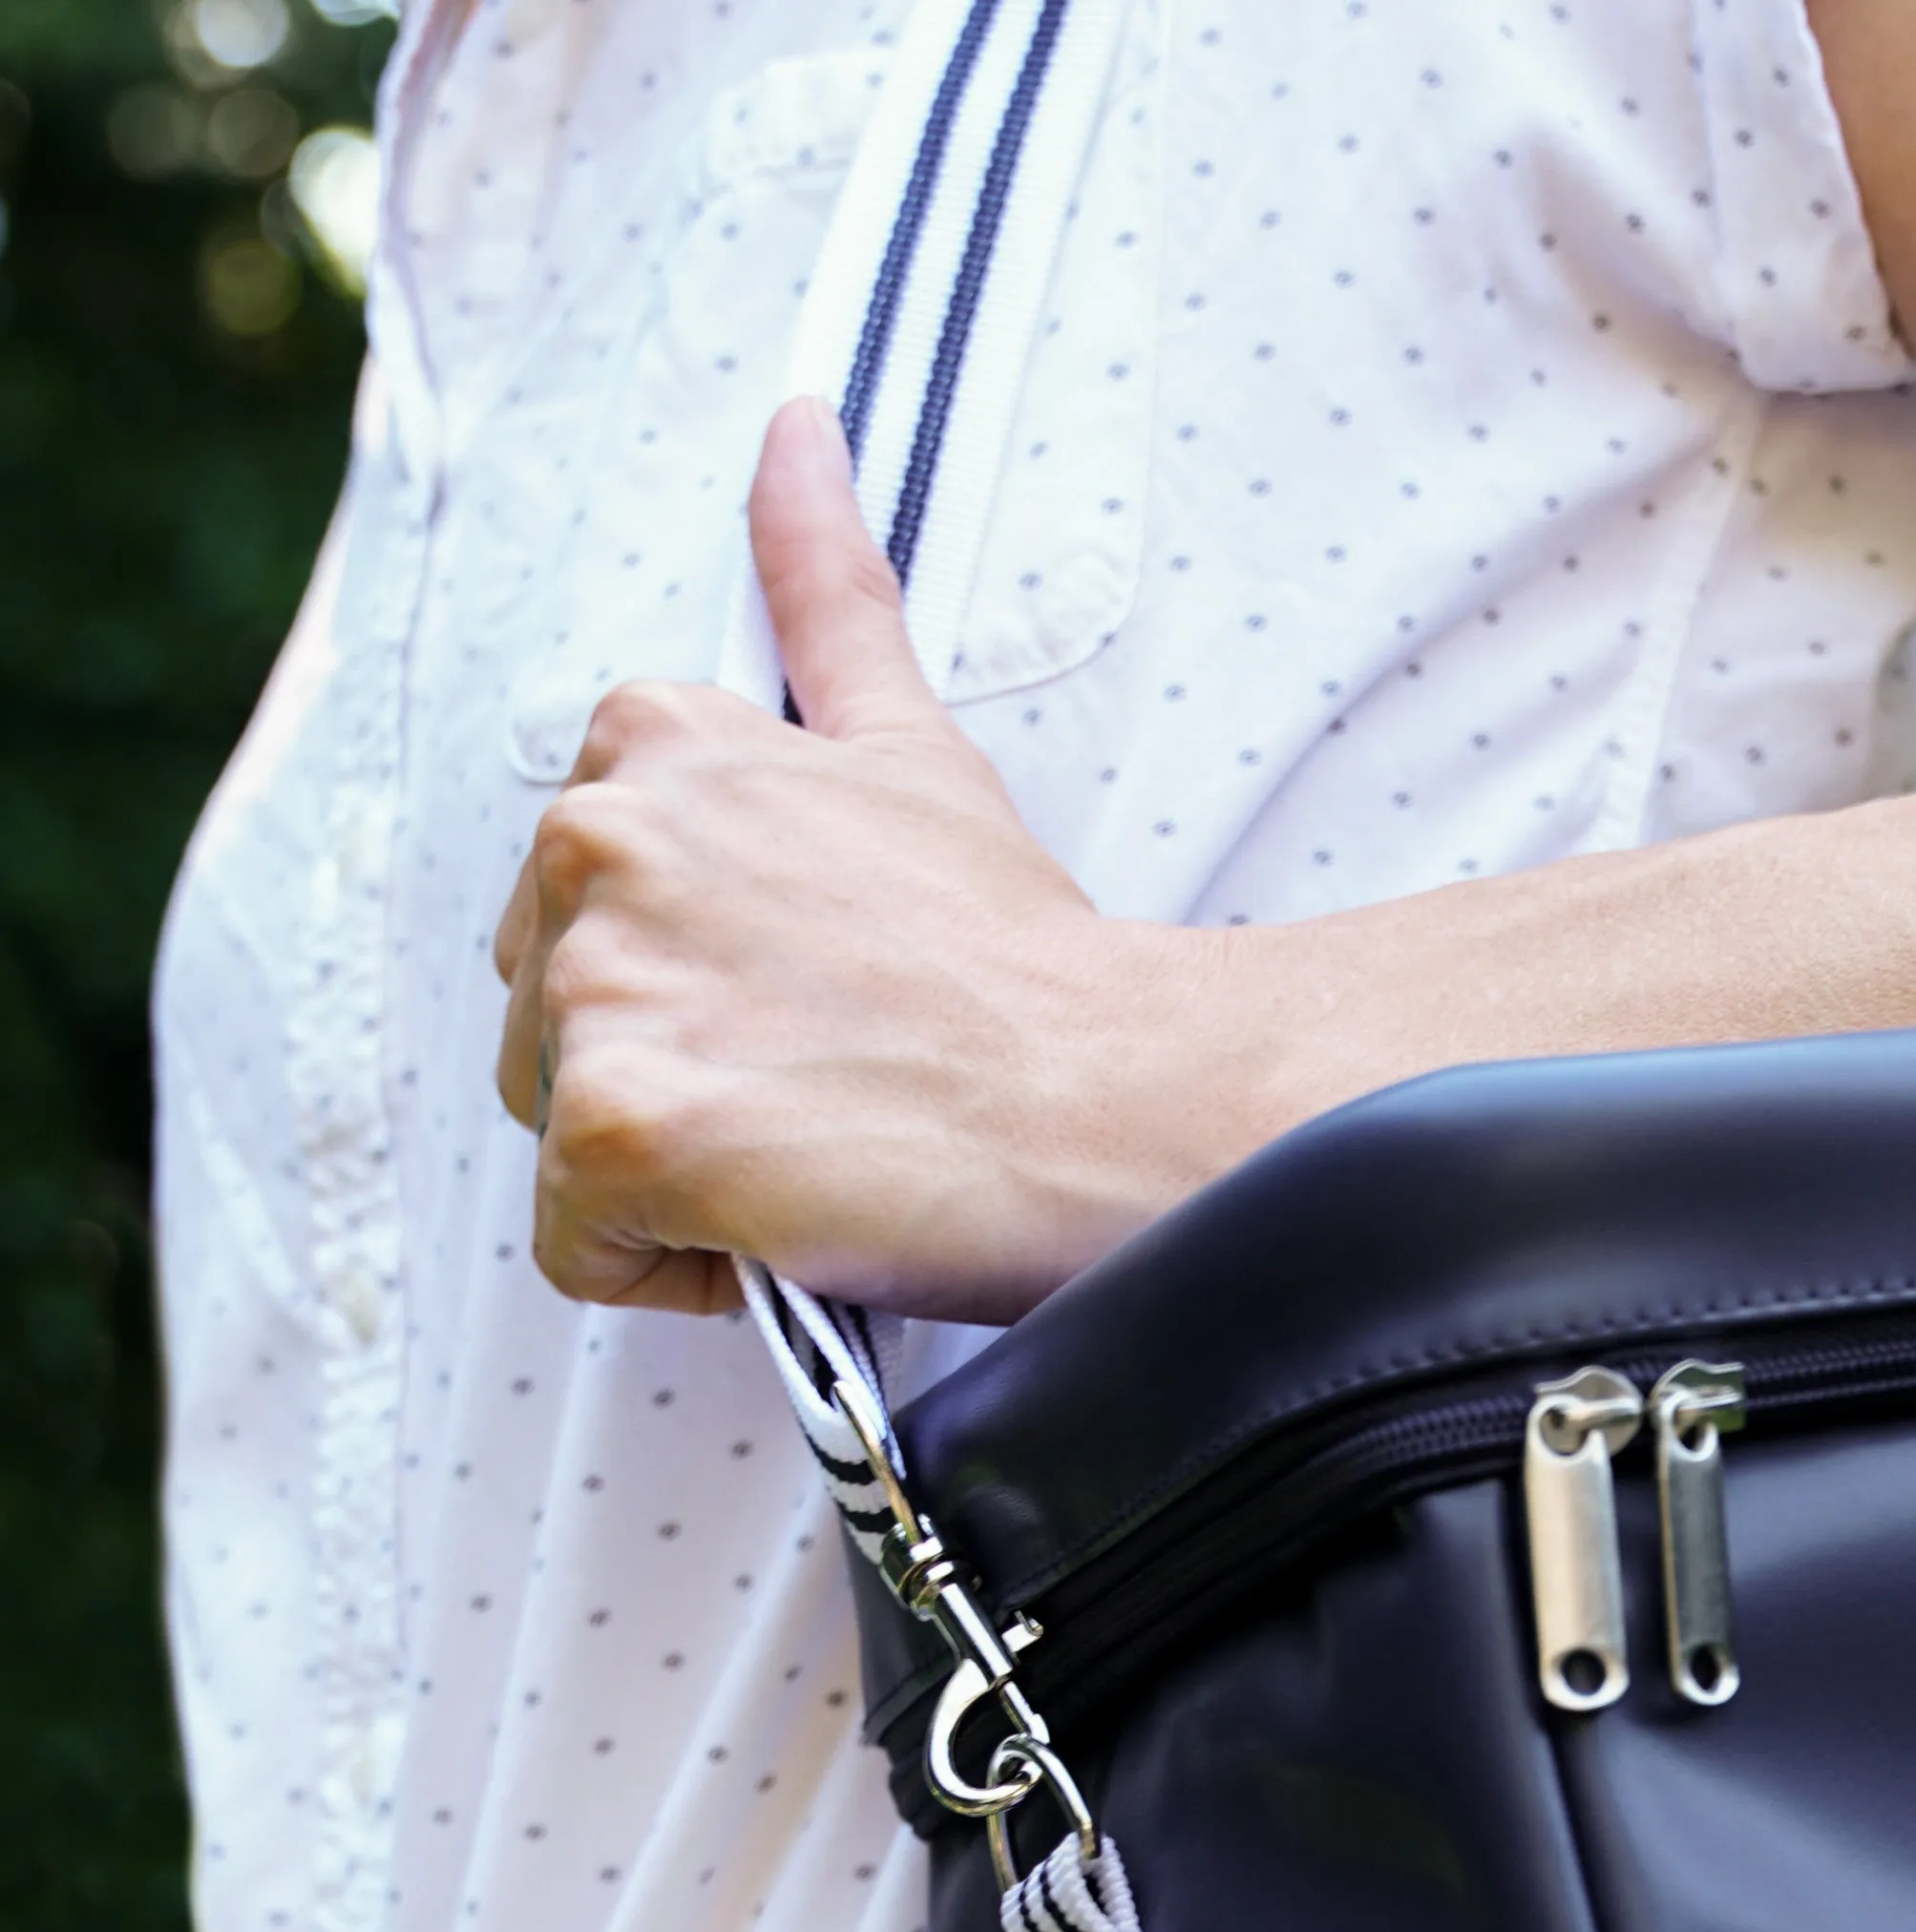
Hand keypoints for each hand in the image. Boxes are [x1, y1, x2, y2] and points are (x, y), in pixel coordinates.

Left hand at [491, 399, 1198, 1319]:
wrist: (1114, 1098)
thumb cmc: (1028, 962)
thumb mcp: (911, 748)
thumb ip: (830, 592)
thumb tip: (797, 428)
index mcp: (647, 747)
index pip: (582, 908)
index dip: (699, 980)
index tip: (813, 1001)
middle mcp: (595, 842)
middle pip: (548, 1020)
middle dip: (676, 1071)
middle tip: (829, 1082)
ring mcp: (599, 984)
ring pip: (562, 1129)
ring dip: (680, 1170)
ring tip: (820, 1149)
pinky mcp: (618, 1122)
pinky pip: (579, 1242)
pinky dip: (679, 1265)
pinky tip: (792, 1218)